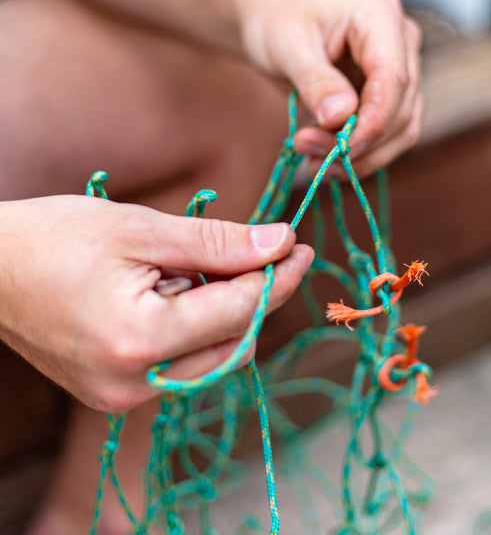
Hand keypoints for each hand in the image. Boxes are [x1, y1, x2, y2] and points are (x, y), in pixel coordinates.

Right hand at [0, 196, 312, 411]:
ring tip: (210, 265)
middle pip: (234, 340)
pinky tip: (187, 291)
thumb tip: (281, 242)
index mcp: (141, 340)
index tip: (300, 246)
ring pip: (214, 356)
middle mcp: (134, 383)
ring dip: (230, 311)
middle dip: (260, 294)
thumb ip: (218, 242)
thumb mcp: (142, 229)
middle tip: (273, 251)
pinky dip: (201, 327)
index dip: (278, 276)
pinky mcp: (117, 393)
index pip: (239, 310)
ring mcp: (124, 395)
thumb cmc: (55, 238)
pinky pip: (185, 363)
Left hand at [239, 0, 422, 176]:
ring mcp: (397, 71)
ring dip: (361, 156)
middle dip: (359, 143)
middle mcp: (400, 43)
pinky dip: (359, 156)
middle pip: (400, 110)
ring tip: (313, 161)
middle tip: (307, 150)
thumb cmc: (276, 20)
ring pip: (400, 130)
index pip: (394, 78)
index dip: (374, 121)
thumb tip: (341, 116)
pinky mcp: (386, 97)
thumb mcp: (287, 46)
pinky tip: (326, 160)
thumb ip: (316, 81)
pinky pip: (387, 137)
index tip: (343, 150)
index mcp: (380, 16)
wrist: (270, 18)